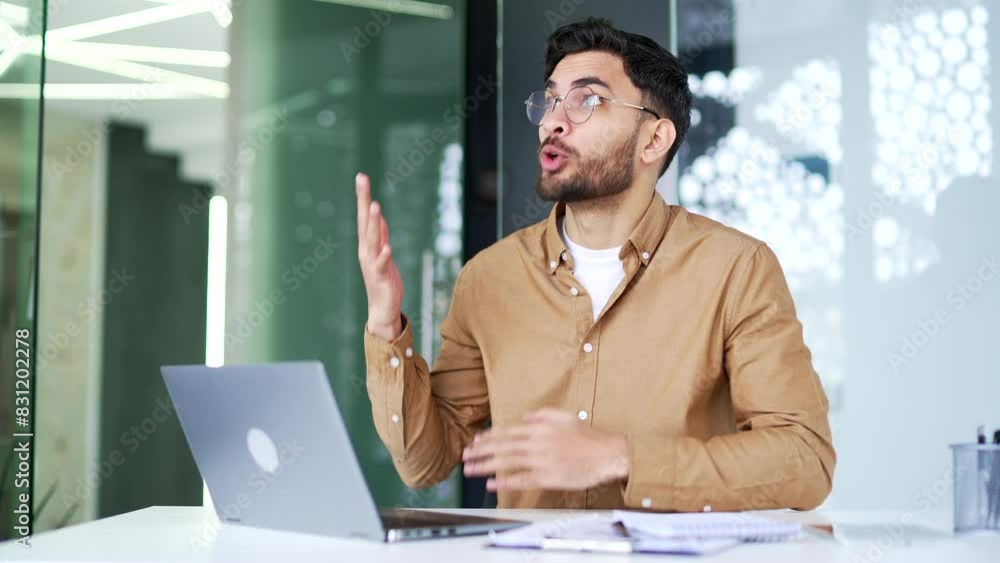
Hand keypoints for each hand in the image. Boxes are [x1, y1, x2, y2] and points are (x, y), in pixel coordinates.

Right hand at [356, 172, 402, 341]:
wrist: (382, 309)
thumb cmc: (384, 281)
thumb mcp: (383, 253)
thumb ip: (381, 235)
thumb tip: (377, 216)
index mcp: (367, 244)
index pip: (364, 216)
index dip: (363, 196)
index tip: (362, 177)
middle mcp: (366, 251)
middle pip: (364, 221)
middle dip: (363, 200)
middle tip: (361, 180)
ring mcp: (372, 263)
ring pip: (372, 239)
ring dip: (373, 222)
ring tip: (374, 205)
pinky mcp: (382, 276)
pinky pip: (383, 263)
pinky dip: (384, 254)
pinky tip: (387, 246)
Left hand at [462, 408, 629, 491]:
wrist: (606, 455)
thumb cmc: (588, 437)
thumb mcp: (565, 417)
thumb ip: (543, 414)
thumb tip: (526, 416)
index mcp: (539, 428)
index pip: (507, 431)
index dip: (489, 437)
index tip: (475, 441)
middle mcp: (536, 443)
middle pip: (502, 446)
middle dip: (480, 451)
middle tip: (465, 455)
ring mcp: (541, 460)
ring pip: (506, 462)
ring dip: (485, 466)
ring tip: (470, 469)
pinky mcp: (547, 477)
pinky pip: (521, 479)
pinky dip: (504, 481)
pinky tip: (490, 484)